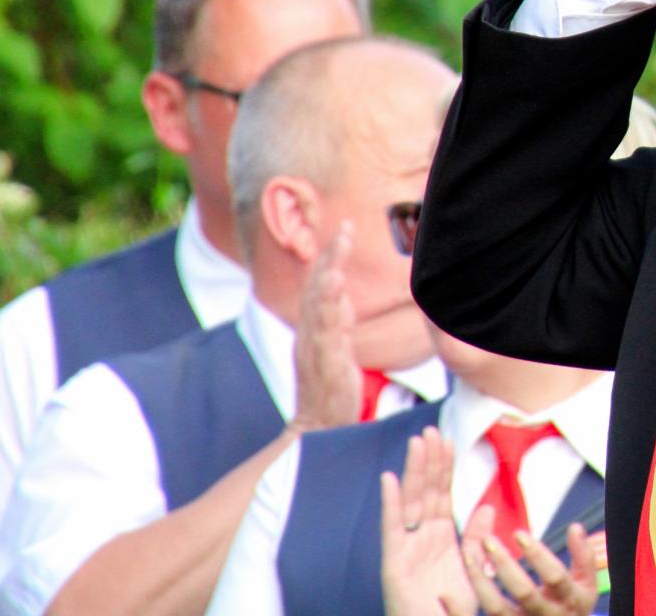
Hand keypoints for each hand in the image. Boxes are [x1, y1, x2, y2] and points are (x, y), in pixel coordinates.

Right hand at [290, 224, 360, 433]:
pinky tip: (337, 288)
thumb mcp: (336, 346)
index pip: (320, 284)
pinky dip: (329, 307)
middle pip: (317, 286)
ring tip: (340, 248)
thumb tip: (341, 295)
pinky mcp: (323, 363)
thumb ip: (337, 320)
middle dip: (330, 255)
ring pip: (319, 304)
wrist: (318, 428)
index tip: (345, 228)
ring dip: (329, 273)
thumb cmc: (330, 389)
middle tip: (346, 227)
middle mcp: (309, 333)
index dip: (330, 256)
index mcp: (314, 328)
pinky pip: (325, 331)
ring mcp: (314, 347)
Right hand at [381, 429, 478, 615]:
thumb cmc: (451, 611)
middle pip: (426, 492)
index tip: (448, 439)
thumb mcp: (473, 573)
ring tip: (418, 442)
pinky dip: (390, 503)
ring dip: (413, 472)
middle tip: (432, 430)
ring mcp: (406, 549)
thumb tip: (485, 507)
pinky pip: (392, 529)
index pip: (442, 495)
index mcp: (441, 539)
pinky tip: (390, 479)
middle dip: (429, 461)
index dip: (444, 468)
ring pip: (410, 502)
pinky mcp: (394, 565)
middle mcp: (422, 539)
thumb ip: (478, 540)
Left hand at [462, 514, 601, 615]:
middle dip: (505, 565)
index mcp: (569, 600)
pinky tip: (445, 595)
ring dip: (481, 582)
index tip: (519, 534)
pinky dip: (459, 613)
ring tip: (468, 555)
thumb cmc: (573, 607)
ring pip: (498, 609)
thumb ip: (584, 556)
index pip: (555, 577)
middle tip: (488, 540)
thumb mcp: (587, 585)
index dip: (538, 555)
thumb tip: (575, 527)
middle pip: (525, 593)